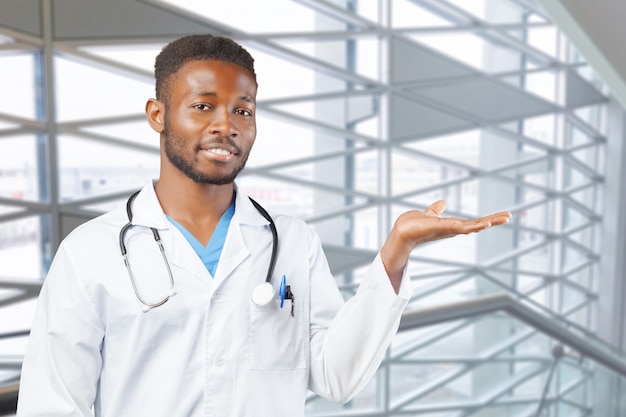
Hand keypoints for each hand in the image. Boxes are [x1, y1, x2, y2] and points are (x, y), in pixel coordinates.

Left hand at [380, 200, 511, 292]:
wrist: (402, 231)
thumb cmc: (414, 225)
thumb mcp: (430, 215)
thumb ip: (436, 210)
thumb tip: (441, 203)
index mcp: (453, 225)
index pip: (474, 221)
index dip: (488, 219)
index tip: (502, 215)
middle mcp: (454, 229)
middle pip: (477, 224)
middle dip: (494, 220)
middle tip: (509, 216)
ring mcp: (450, 230)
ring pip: (473, 226)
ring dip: (489, 222)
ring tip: (504, 218)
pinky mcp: (444, 228)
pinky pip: (462, 227)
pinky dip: (474, 226)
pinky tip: (485, 224)